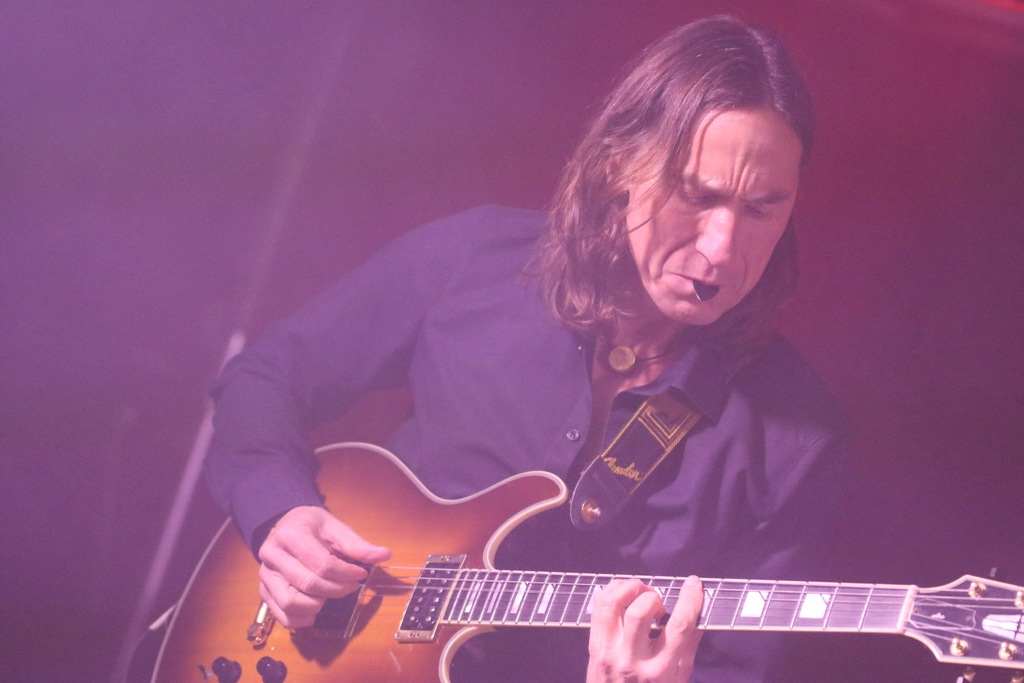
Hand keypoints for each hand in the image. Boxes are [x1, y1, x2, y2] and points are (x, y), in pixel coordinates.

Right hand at [256, 505, 390, 628]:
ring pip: (291, 603)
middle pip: (308, 584)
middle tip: (351, 586)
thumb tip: (384, 555)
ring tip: (330, 593)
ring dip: (318, 605)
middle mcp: (272, 556)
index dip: (346, 573)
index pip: (321, 563)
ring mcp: (266, 576)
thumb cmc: (312, 527)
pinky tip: (317, 609)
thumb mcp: (336, 528)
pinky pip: (282, 616)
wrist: (286, 526)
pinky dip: (303, 619)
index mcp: (290, 535)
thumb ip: (358, 545)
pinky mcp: (265, 592)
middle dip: (336, 590)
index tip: (360, 574)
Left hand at [586, 575, 703, 682]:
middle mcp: (632, 660)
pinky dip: (612, 592)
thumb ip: (689, 644)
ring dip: (629, 589)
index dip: (689, 600)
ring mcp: (609, 652)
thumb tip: (699, 610)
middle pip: (640, 612)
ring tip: (640, 594)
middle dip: (653, 597)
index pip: (678, 627)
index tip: (694, 584)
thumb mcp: (679, 677)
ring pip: (613, 604)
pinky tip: (624, 595)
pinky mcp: (594, 646)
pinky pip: (598, 607)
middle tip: (658, 604)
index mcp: (660, 671)